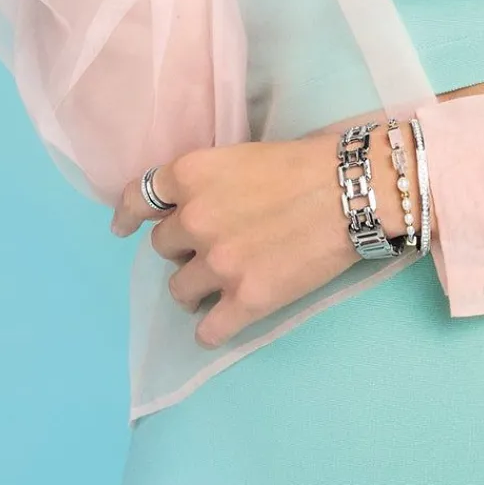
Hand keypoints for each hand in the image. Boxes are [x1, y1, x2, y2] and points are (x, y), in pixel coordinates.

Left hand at [111, 135, 355, 348]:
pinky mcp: (246, 299)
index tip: (124, 227)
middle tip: (216, 244)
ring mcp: (218, 264)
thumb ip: (212, 181)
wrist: (359, 190)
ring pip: (179, 291)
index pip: (138, 198)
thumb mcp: (247, 154)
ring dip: (197, 287)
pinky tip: (226, 321)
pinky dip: (214, 327)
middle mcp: (195, 220)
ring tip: (223, 284)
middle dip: (184, 247)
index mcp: (193, 176)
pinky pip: (208, 330)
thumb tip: (196, 207)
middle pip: (162, 247)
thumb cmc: (311, 162)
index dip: (128, 214)